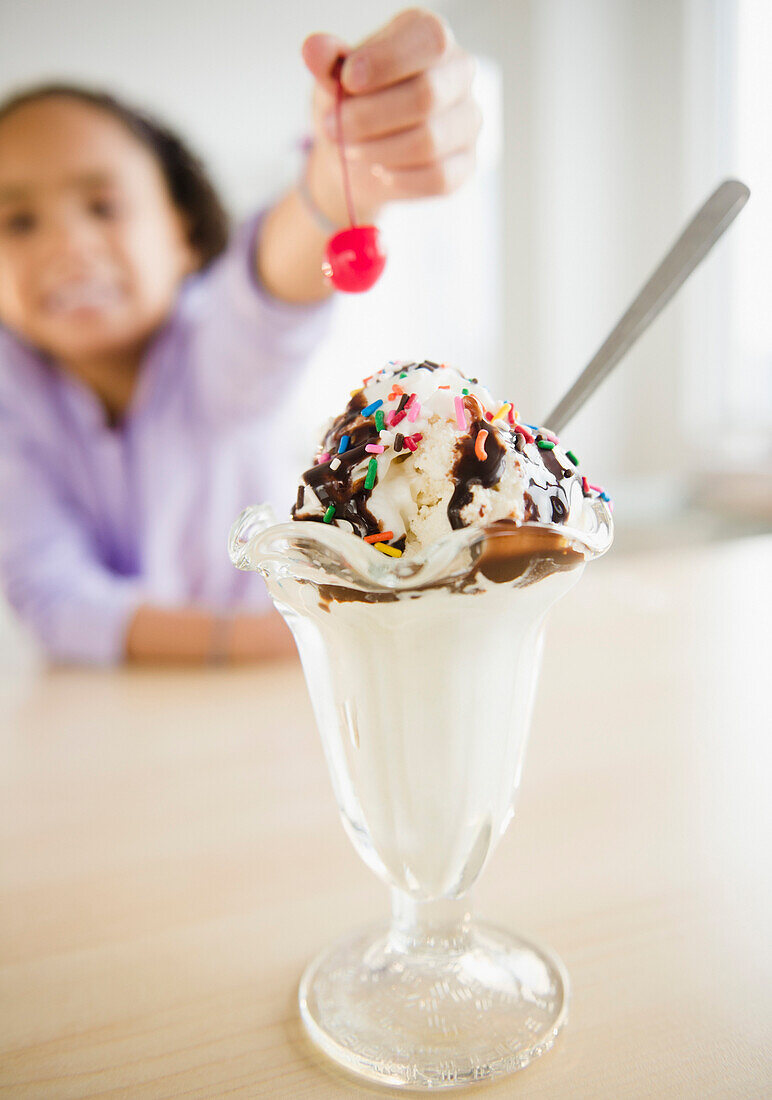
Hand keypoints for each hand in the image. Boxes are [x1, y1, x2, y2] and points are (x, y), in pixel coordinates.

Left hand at [302, 8, 480, 226]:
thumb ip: (327, 62)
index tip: (347, 80)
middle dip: (370, 116)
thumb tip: (313, 50)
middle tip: (333, 126)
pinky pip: (439, 178)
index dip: (387, 62)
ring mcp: (468, 120)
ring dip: (379, 151)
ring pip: (430, 142)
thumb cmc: (353, 104)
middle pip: (427, 96)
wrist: (357, 155)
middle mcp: (459, 74)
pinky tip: (378, 172)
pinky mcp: (466, 164)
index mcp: (430, 36)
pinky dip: (400, 179)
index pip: (429, 40)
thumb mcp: (333, 79)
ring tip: (349, 150)